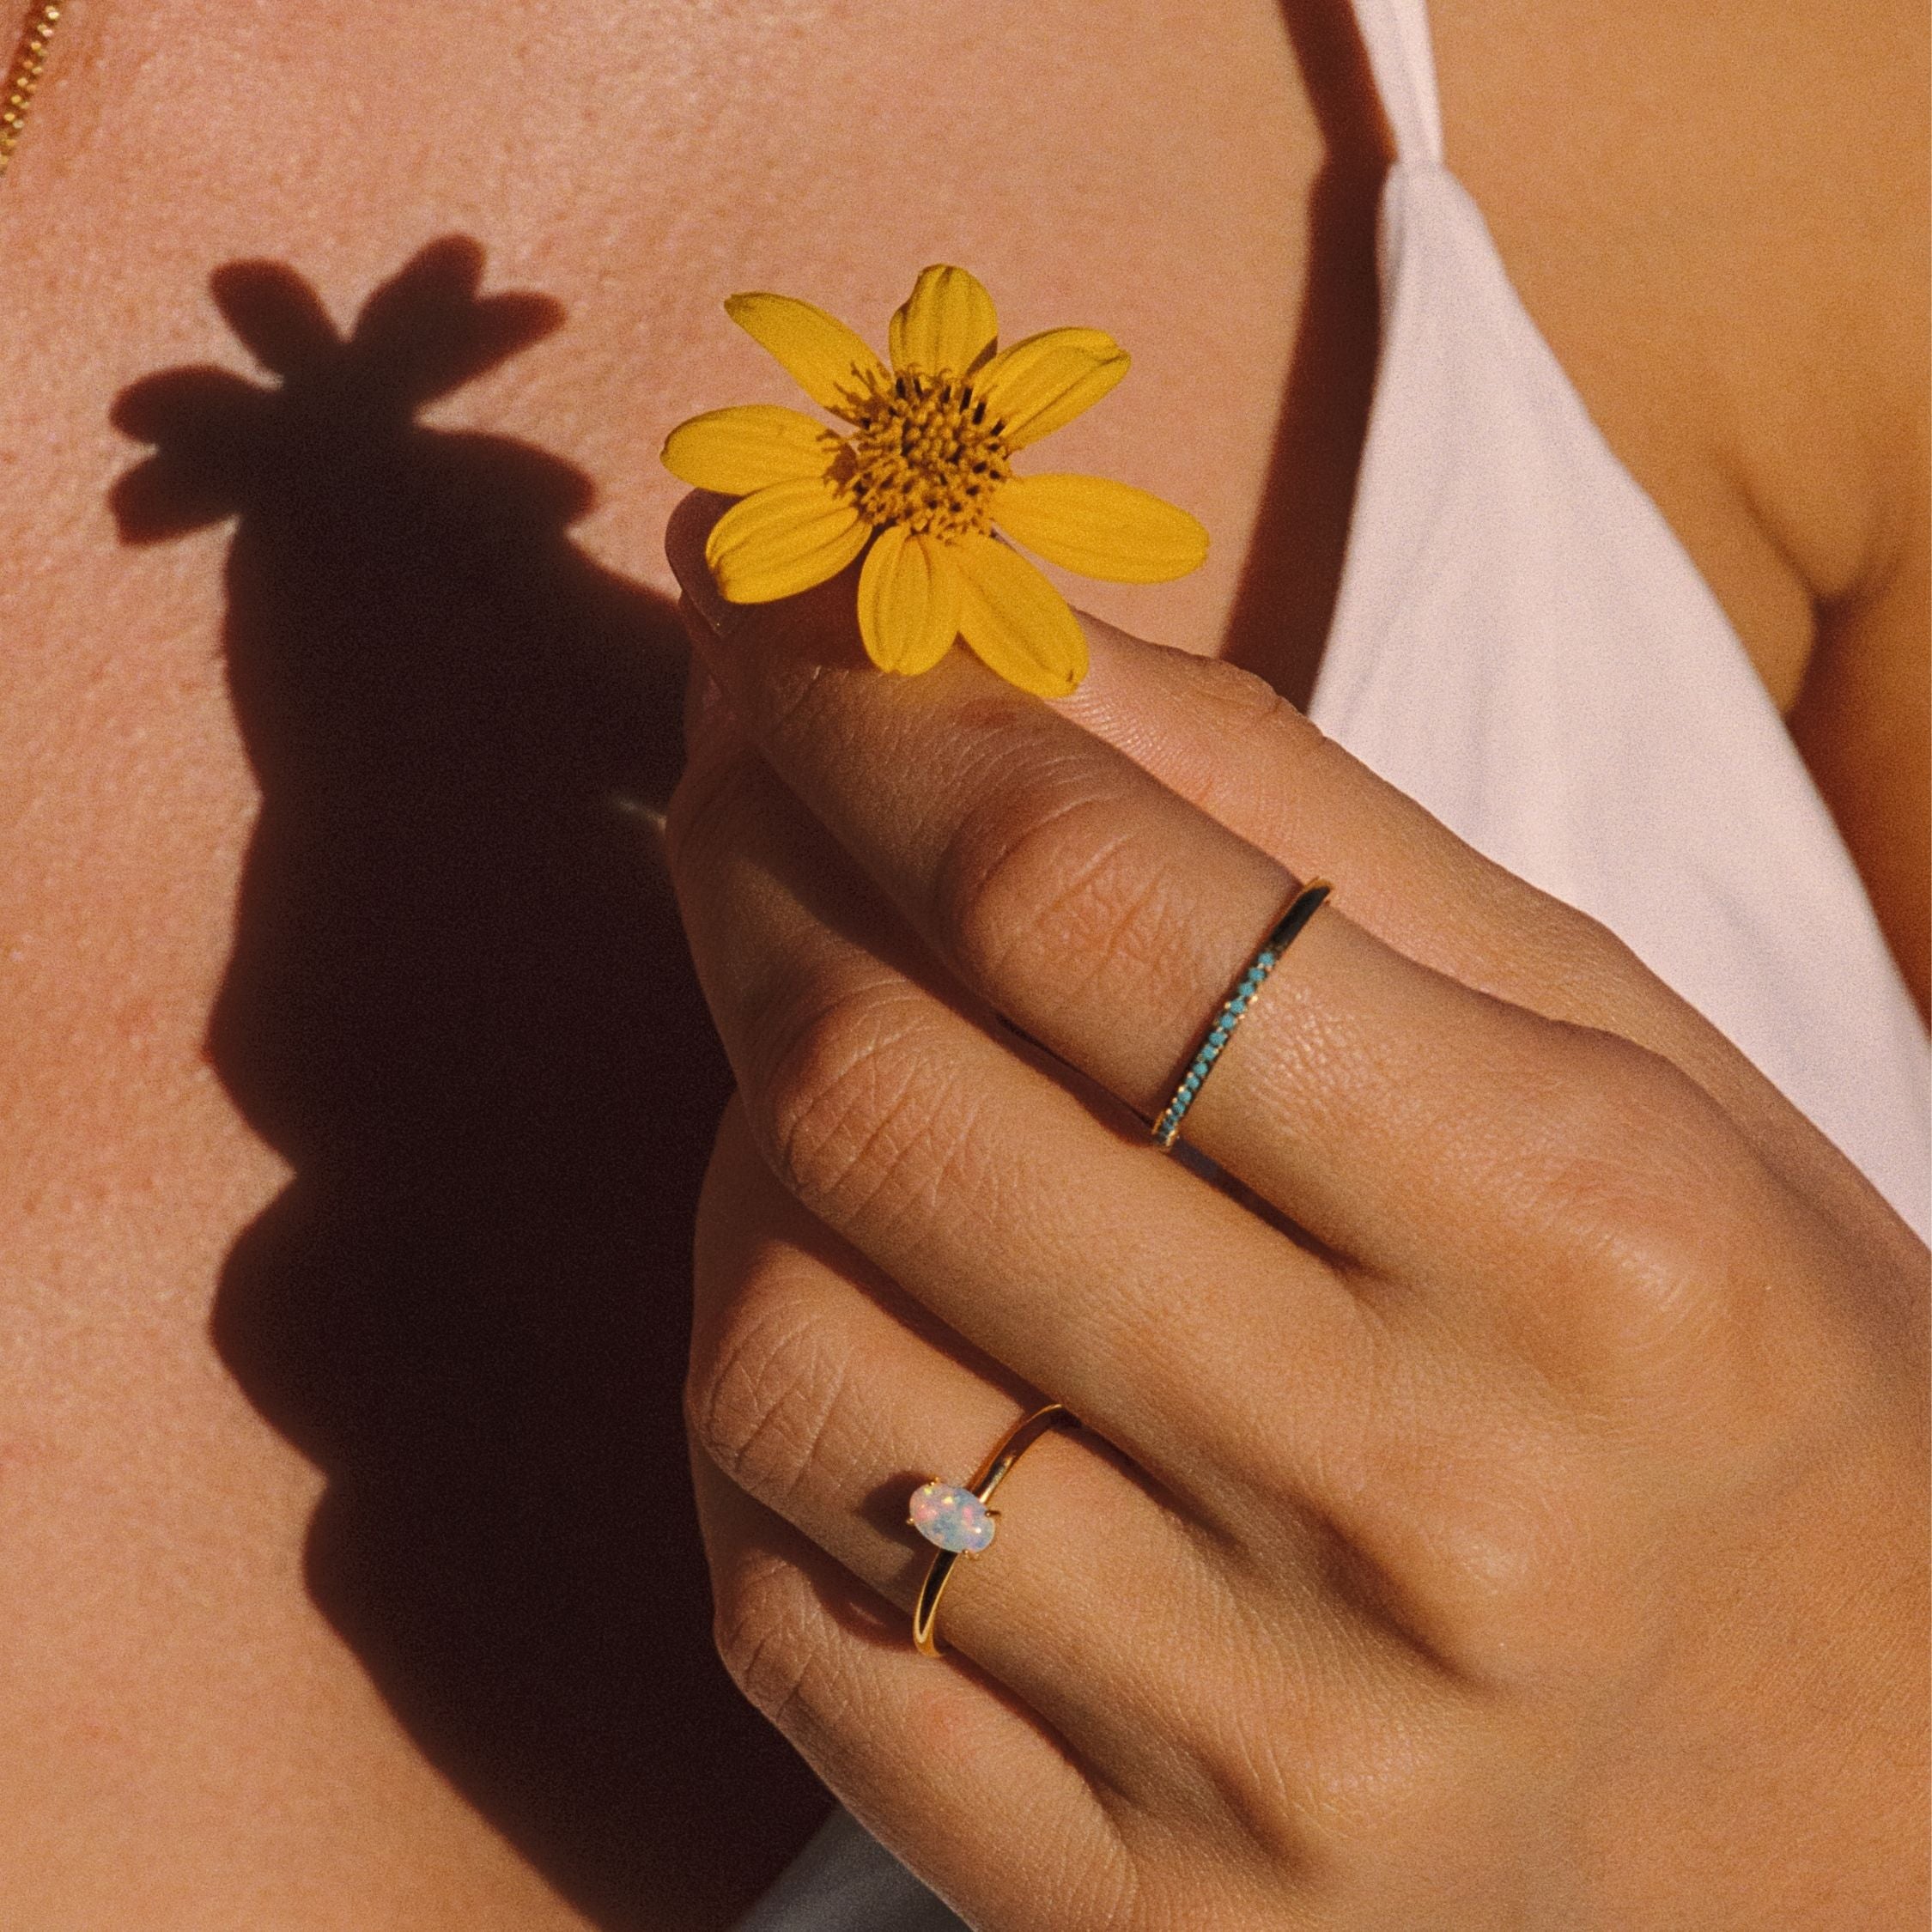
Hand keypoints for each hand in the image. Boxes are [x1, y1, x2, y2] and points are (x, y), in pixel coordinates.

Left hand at [662, 493, 1927, 1929]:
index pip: (1069, 898)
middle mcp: (1412, 1505)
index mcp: (1586, 1236)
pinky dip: (757, 1423)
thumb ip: (1310, 834)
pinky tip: (868, 1326)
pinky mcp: (1122, 1914)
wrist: (1868, 1832)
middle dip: (754, 866)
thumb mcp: (1628, 1064)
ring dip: (755, 1152)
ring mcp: (1250, 1750)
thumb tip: (984, 644)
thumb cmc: (1743, 1390)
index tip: (765, 590)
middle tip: (752, 762)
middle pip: (881, 1097)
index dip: (857, 704)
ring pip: (778, 1354)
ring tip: (856, 1078)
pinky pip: (780, 1611)